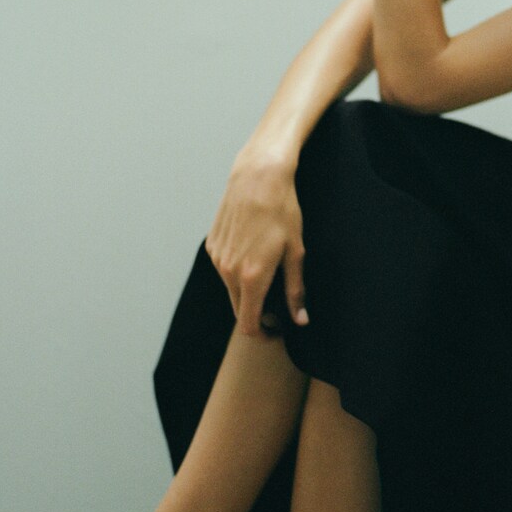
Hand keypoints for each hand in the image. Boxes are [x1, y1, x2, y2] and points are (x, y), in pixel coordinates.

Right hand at [205, 147, 307, 336]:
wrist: (258, 178)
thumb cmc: (282, 212)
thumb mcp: (296, 252)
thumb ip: (295, 290)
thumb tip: (300, 320)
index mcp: (251, 277)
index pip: (248, 324)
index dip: (263, 333)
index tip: (276, 329)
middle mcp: (228, 271)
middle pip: (238, 310)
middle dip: (256, 313)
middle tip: (277, 306)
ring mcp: (217, 257)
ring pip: (230, 289)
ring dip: (246, 291)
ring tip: (268, 273)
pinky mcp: (212, 244)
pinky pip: (223, 269)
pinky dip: (236, 271)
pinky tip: (253, 252)